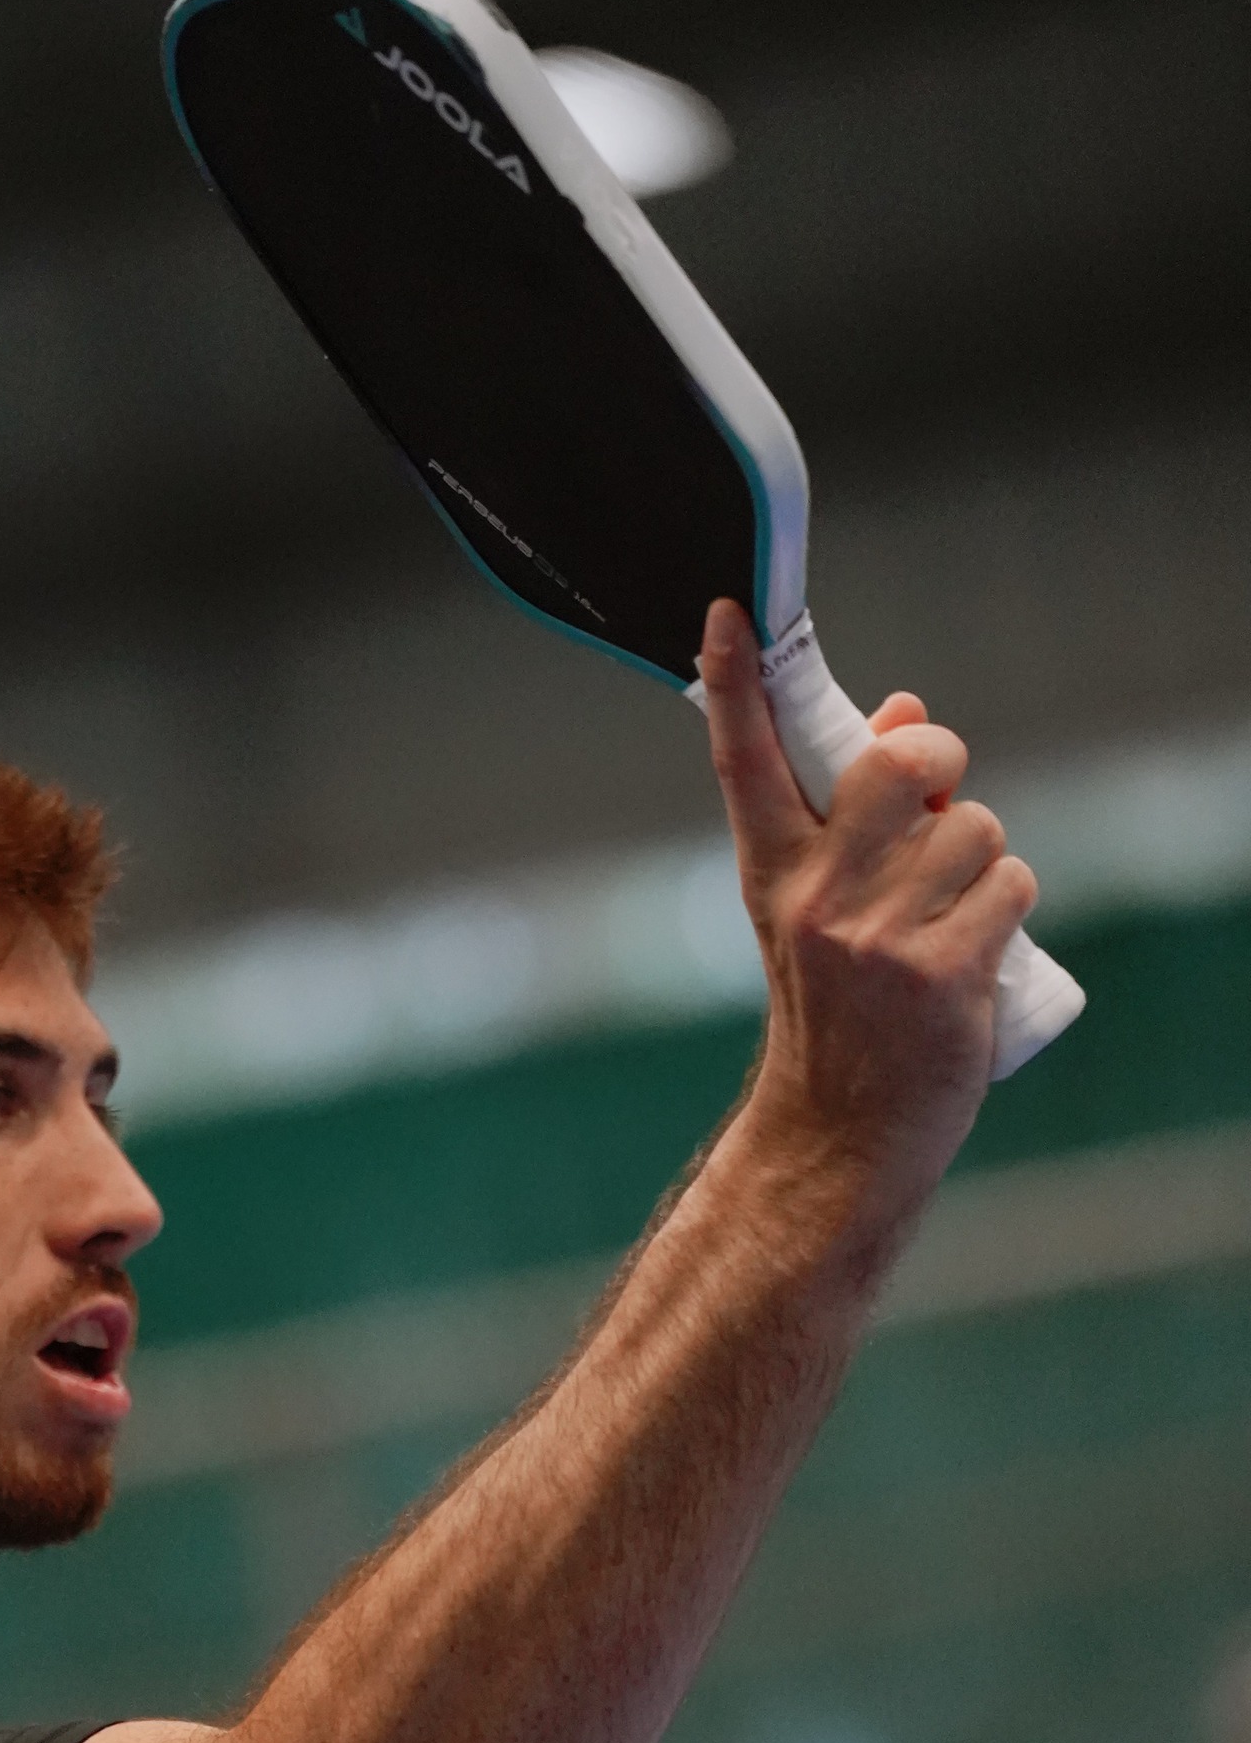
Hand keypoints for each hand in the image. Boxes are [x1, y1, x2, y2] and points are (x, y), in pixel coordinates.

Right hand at [698, 600, 1038, 1214]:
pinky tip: (974, 951)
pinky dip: (1007, 907)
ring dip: (983, 860)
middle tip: (938, 806)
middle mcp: (815, 898)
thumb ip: (857, 811)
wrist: (842, 1130)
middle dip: (943, 765)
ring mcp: (876, 939)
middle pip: (905, 765)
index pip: (747, 761)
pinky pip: (1012, 885)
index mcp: (773, 872)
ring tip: (948, 914)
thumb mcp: (824, 906)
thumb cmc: (841, 1005)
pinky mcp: (941, 974)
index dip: (739, 683)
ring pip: (978, 829)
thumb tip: (909, 713)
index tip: (730, 613)